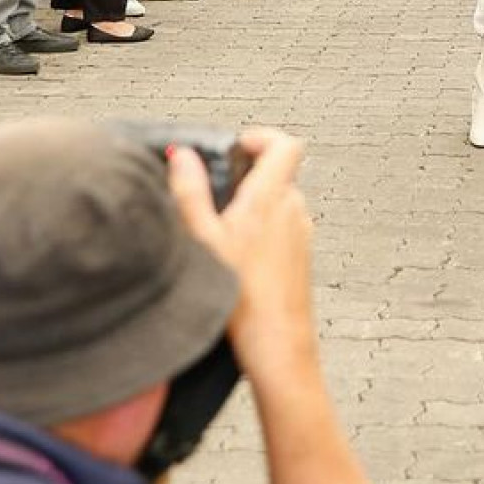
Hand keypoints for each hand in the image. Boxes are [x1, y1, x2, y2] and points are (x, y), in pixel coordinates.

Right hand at [167, 127, 318, 391]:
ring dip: (253, 206)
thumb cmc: (244, 298)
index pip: (285, 143)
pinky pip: (282, 229)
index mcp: (273, 197)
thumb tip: (182, 155)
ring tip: (222, 232)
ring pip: (278, 202)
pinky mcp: (301, 257)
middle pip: (278, 173)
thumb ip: (190, 192)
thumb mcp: (203, 239)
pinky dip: (261, 232)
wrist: (278, 346)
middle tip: (216, 193)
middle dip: (246, 176)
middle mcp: (294, 210)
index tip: (235, 146)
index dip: (261, 136)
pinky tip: (236, 259)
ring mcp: (302, 234)